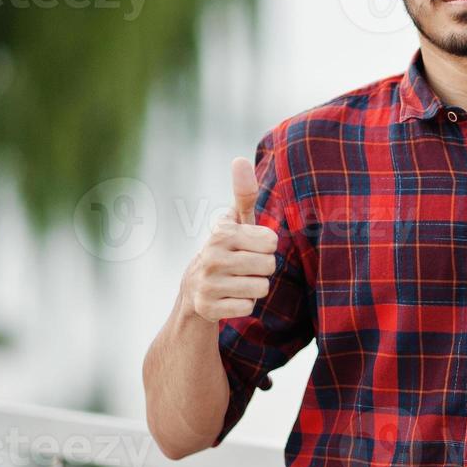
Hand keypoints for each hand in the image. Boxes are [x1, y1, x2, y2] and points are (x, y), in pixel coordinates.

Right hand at [182, 156, 278, 322]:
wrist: (195, 289)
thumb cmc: (227, 249)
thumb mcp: (235, 222)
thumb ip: (243, 193)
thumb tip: (240, 158)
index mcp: (222, 232)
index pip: (271, 242)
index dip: (265, 247)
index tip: (248, 247)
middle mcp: (211, 256)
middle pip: (269, 266)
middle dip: (262, 269)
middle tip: (243, 267)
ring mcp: (208, 283)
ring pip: (261, 288)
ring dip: (254, 288)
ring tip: (237, 281)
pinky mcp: (208, 308)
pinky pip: (248, 307)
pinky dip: (244, 304)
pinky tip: (229, 297)